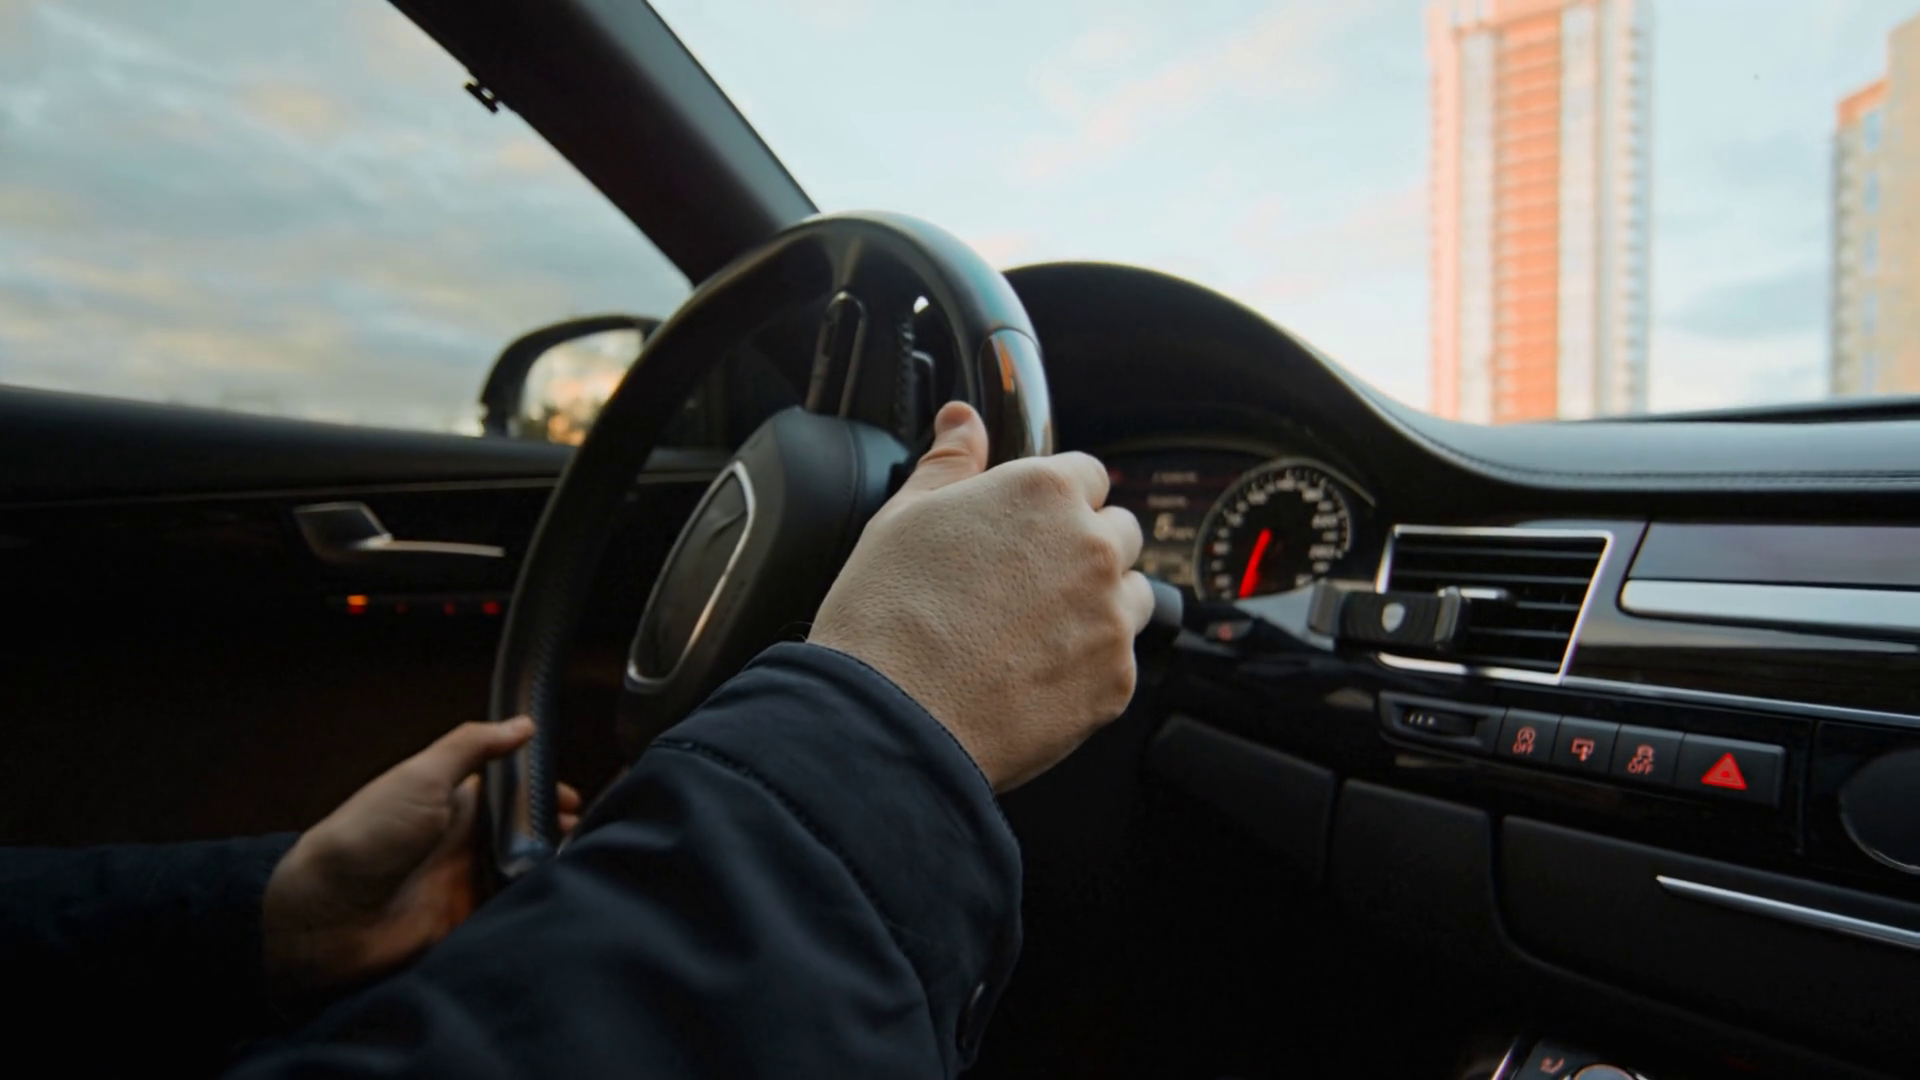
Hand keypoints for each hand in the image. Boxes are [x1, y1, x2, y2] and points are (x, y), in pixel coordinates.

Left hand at [261, 718, 580, 998]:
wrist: (326, 913)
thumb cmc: (366, 835)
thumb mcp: (421, 775)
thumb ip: (473, 746)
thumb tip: (523, 724)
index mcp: (452, 801)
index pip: (510, 793)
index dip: (542, 794)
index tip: (572, 800)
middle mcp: (461, 840)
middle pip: (522, 832)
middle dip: (555, 831)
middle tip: (583, 833)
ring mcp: (463, 882)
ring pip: (522, 871)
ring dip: (548, 867)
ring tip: (579, 863)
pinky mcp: (464, 922)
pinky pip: (507, 910)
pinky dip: (529, 902)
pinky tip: (553, 896)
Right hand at [810, 401, 1152, 790]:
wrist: (892, 719)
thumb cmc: (887, 615)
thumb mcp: (905, 516)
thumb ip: (950, 462)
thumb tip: (964, 419)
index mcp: (1045, 493)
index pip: (1088, 475)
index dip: (1056, 503)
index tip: (1027, 531)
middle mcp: (1093, 547)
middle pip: (1120, 532)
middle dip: (1085, 550)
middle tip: (1024, 586)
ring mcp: (1111, 617)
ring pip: (1131, 597)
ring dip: (1100, 606)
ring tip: (1033, 634)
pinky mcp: (1116, 681)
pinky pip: (1118, 662)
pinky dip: (1087, 668)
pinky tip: (1031, 677)